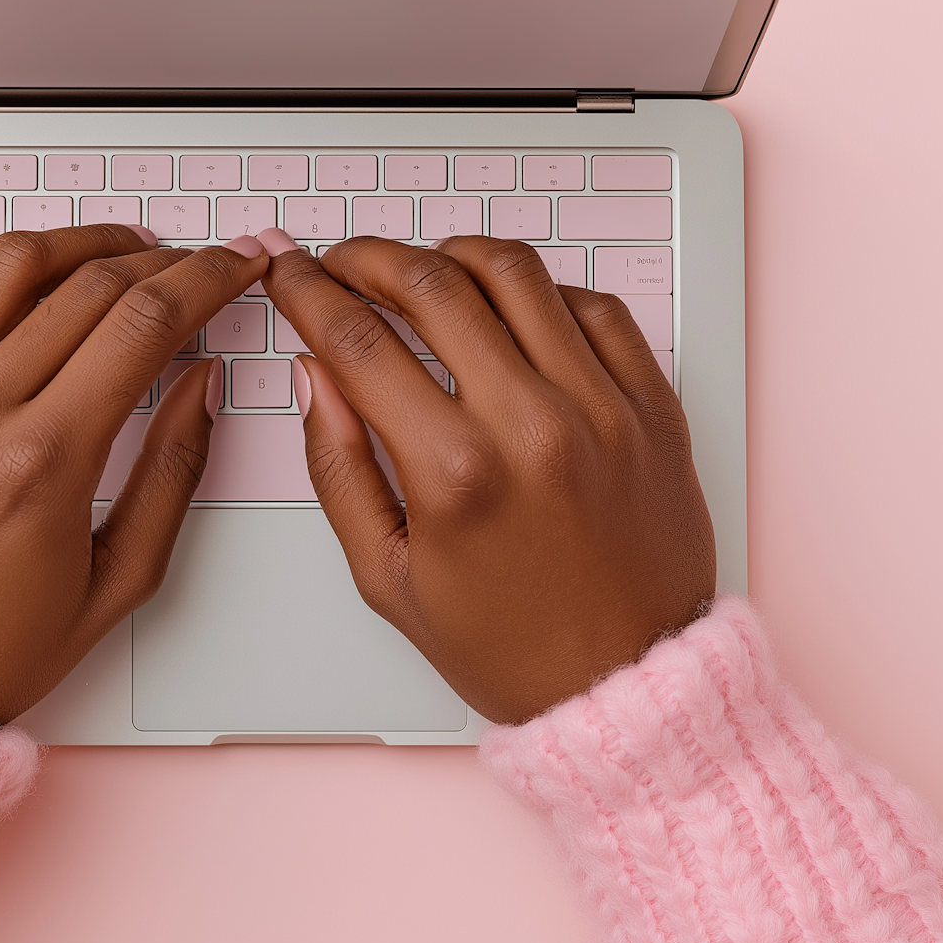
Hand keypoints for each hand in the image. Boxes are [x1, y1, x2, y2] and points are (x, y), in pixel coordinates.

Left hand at [0, 225, 267, 723]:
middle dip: (163, 260)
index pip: (145, 323)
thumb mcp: (117, 583)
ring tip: (119, 253)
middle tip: (195, 262)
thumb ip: (174, 472)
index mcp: (41, 463)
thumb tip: (205, 380)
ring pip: (8, 262)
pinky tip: (17, 278)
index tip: (236, 264)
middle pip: (91, 284)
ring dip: (80, 243)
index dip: (208, 279)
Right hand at [259, 229, 714, 724]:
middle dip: (368, 257)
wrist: (629, 686)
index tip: (289, 275)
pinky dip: (540, 289)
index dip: (307, 293)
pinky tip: (509, 306)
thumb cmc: (509, 646)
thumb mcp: (388, 575)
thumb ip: (338, 466)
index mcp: (455, 474)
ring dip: (450, 256)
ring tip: (421, 270)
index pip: (358, 341)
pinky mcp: (652, 406)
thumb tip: (316, 373)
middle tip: (343, 263)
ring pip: (515, 273)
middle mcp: (532, 425)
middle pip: (430, 284)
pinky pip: (594, 304)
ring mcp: (602, 407)